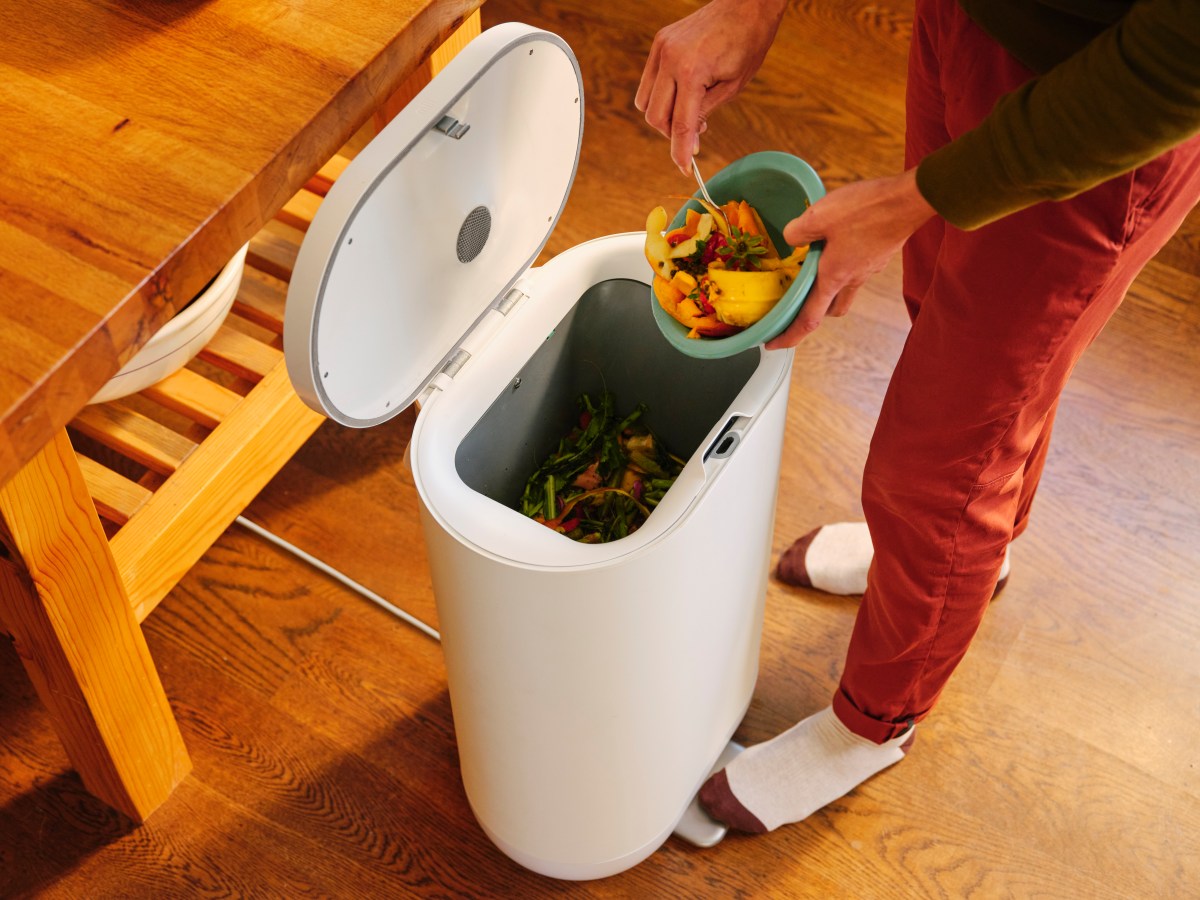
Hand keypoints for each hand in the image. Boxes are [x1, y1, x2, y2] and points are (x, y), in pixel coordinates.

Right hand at [635, 0, 787, 172]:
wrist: (746, 4)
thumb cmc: (748, 42)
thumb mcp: (732, 86)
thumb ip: (704, 113)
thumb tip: (689, 140)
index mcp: (692, 71)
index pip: (680, 124)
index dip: (681, 152)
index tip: (686, 169)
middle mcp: (670, 59)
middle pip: (655, 116)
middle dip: (672, 134)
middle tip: (696, 135)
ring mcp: (661, 49)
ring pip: (645, 102)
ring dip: (663, 116)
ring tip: (690, 112)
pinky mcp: (660, 43)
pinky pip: (649, 81)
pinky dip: (661, 96)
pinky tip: (683, 94)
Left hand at [765, 168, 936, 349]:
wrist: (909, 200)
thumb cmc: (865, 210)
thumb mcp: (818, 216)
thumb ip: (797, 232)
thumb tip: (791, 238)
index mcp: (833, 278)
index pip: (808, 320)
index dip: (789, 336)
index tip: (774, 344)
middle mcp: (852, 280)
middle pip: (831, 310)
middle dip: (812, 314)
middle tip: (795, 306)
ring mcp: (868, 269)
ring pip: (846, 291)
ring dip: (829, 290)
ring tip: (815, 271)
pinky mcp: (878, 256)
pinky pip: (857, 271)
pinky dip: (844, 268)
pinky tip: (837, 246)